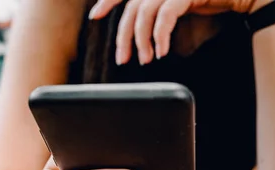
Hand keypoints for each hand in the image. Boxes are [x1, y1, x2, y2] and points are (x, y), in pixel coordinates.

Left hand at [88, 0, 267, 64]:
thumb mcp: (178, 3)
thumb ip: (158, 9)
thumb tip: (140, 30)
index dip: (108, 1)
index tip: (95, 16)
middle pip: (131, 9)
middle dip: (124, 36)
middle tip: (122, 58)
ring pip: (144, 13)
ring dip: (142, 40)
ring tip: (146, 59)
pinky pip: (164, 16)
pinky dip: (160, 35)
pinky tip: (161, 51)